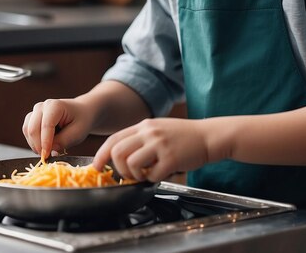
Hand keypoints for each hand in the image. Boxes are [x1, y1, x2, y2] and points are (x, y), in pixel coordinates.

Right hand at [22, 98, 94, 158]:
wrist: (81, 112)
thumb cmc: (81, 121)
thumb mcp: (78, 132)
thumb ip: (64, 141)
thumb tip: (50, 152)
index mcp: (55, 106)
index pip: (46, 126)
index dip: (45, 142)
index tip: (47, 156)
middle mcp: (42, 106)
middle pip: (33, 129)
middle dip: (38, 146)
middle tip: (47, 156)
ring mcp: (35, 111)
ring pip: (27, 131)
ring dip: (35, 144)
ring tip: (48, 150)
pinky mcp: (31, 118)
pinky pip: (27, 132)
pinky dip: (33, 141)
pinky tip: (44, 145)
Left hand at [93, 118, 209, 181]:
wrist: (208, 136)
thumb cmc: (184, 136)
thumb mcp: (159, 128)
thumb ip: (141, 137)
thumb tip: (120, 154)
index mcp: (145, 125)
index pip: (114, 138)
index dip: (101, 154)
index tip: (97, 166)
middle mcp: (150, 133)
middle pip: (117, 151)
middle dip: (117, 168)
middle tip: (128, 174)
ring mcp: (160, 145)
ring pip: (131, 163)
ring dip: (134, 175)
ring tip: (145, 174)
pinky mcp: (171, 158)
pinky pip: (151, 175)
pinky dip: (152, 179)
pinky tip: (160, 174)